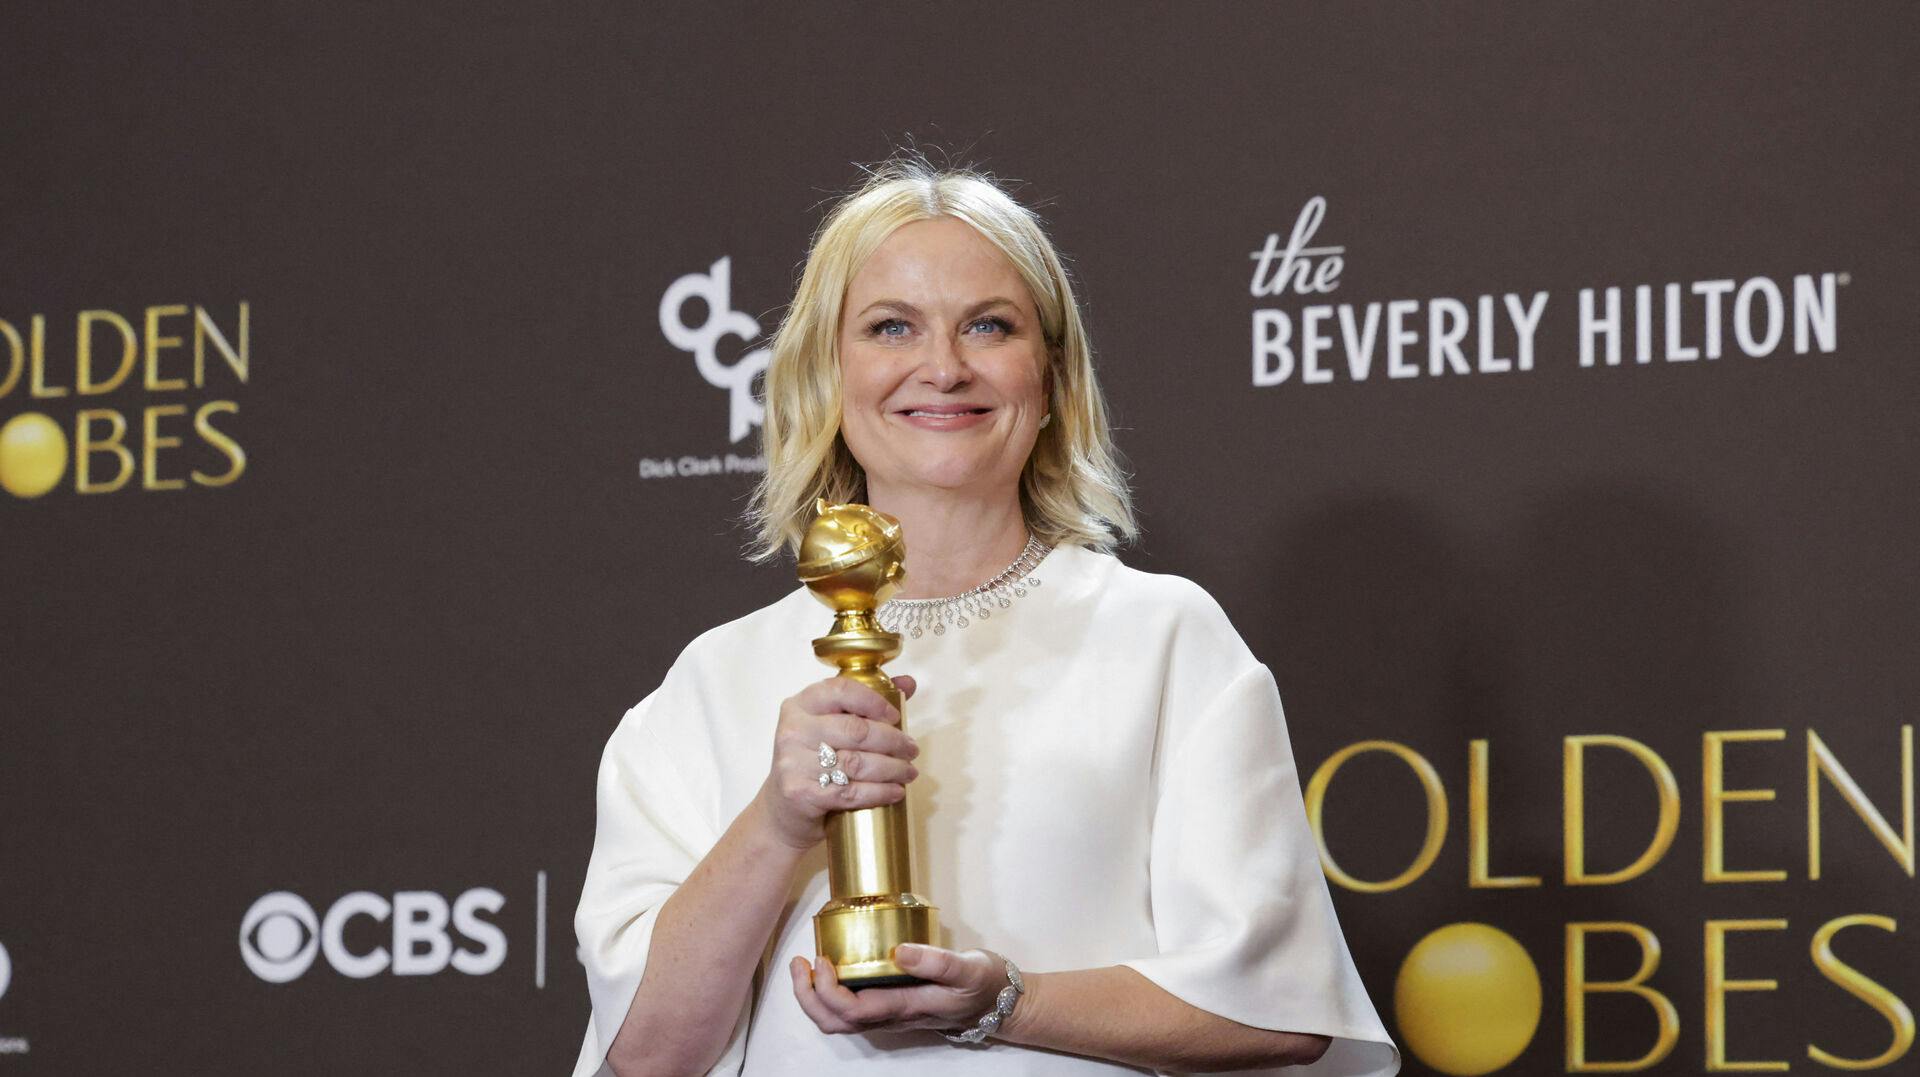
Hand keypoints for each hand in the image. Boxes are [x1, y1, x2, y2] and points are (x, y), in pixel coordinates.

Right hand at [753, 674, 919, 851]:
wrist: (781, 810)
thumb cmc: (812, 762)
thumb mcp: (830, 728)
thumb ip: (865, 704)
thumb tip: (908, 683)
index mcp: (800, 705)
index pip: (841, 690)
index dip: (874, 701)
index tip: (896, 716)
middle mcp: (793, 730)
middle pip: (856, 730)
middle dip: (892, 741)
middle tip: (911, 749)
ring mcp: (794, 762)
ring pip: (856, 763)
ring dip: (892, 769)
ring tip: (909, 772)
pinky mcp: (800, 792)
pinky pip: (850, 791)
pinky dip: (879, 792)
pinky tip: (895, 791)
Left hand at [790, 944, 1011, 1035]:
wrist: (1001, 1004)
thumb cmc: (984, 984)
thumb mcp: (967, 968)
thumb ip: (936, 961)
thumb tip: (899, 951)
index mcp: (905, 1008)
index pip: (851, 1011)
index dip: (827, 990)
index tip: (821, 959)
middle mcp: (891, 1018)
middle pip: (835, 1023)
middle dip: (808, 997)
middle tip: (799, 963)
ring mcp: (890, 1016)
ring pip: (839, 1022)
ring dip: (814, 998)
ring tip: (806, 966)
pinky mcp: (892, 1008)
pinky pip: (850, 1012)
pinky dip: (830, 996)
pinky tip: (832, 970)